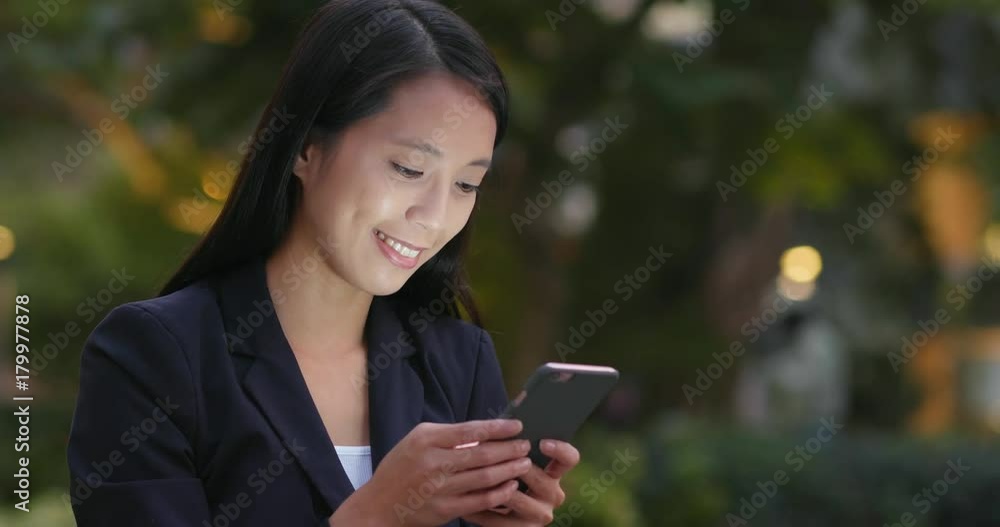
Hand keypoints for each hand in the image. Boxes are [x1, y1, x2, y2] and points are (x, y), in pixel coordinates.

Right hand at [330, 419, 532, 526]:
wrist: (379, 505)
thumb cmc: (401, 468)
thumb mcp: (416, 441)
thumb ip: (448, 436)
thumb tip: (484, 432)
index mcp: (426, 440)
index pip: (470, 430)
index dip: (498, 428)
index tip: (517, 425)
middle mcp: (433, 463)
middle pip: (482, 454)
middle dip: (510, 449)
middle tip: (526, 445)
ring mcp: (440, 488)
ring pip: (485, 477)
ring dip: (510, 469)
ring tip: (524, 463)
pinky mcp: (445, 510)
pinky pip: (481, 501)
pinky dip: (499, 493)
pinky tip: (511, 485)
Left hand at [461, 439, 580, 525]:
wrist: (488, 508)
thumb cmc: (498, 471)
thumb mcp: (508, 456)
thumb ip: (511, 440)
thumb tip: (509, 413)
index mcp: (553, 471)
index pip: (569, 458)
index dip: (560, 450)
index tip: (542, 442)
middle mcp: (552, 494)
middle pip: (545, 481)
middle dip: (523, 469)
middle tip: (505, 459)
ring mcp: (539, 515)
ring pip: (521, 501)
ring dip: (499, 489)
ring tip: (480, 478)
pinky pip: (501, 523)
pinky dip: (482, 511)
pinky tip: (465, 502)